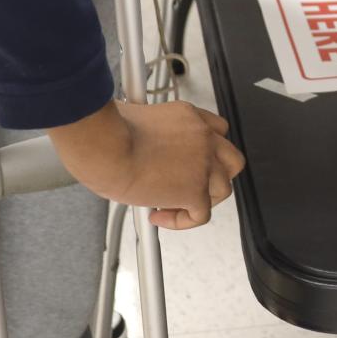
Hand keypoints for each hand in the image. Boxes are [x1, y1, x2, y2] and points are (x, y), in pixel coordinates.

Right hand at [48, 100, 245, 230]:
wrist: (105, 147)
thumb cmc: (107, 133)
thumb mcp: (134, 119)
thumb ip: (148, 132)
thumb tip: (136, 147)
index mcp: (189, 116)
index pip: (215, 131)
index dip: (205, 151)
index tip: (189, 162)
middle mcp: (203, 138)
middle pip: (231, 160)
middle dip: (216, 176)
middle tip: (193, 185)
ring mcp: (203, 165)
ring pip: (223, 189)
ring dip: (202, 200)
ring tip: (174, 205)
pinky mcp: (195, 191)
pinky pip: (201, 215)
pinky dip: (182, 221)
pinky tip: (160, 217)